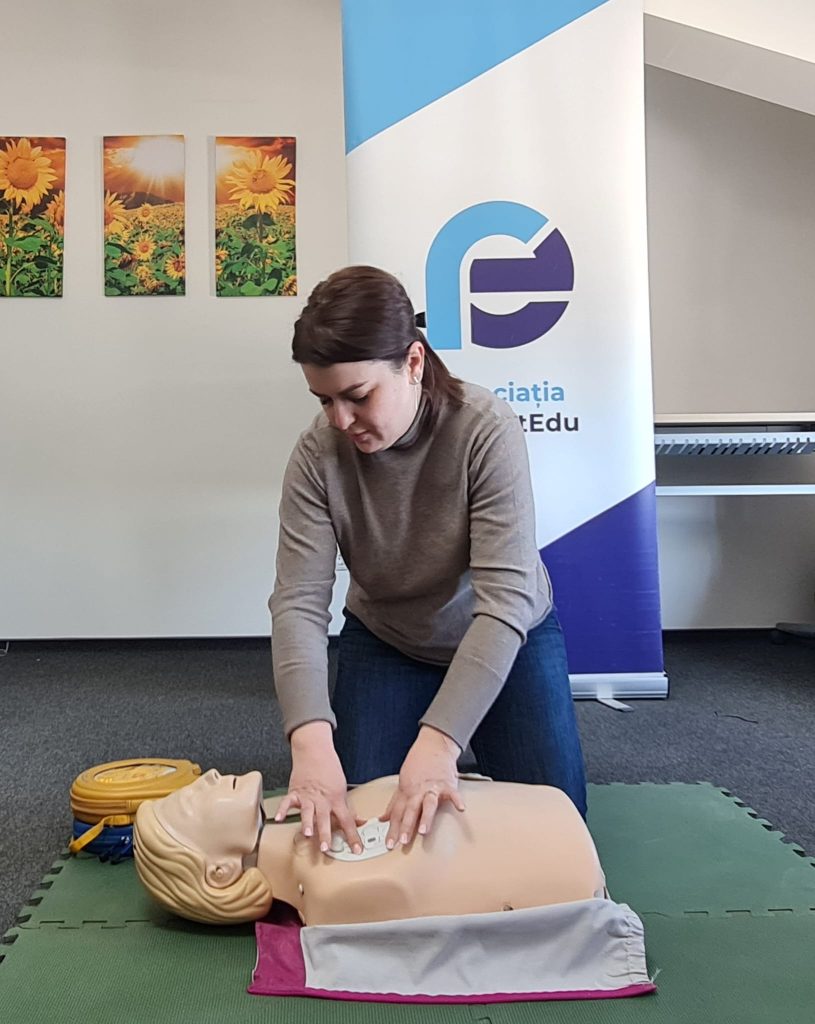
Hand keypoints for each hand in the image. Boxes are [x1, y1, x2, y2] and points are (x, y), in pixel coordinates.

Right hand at [275, 722, 362, 854]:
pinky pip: (287, 802)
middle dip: (325, 834)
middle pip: (325, 819)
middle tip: (325, 847)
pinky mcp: (295, 792)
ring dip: (307, 823)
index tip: (357, 850)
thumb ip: (346, 806)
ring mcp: (308, 796)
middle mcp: (322, 800)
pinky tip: (279, 818)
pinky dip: (282, 810)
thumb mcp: (342, 788)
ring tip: (307, 834)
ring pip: (307, 812)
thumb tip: (357, 821)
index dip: (353, 836)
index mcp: (336, 799)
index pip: (347, 821)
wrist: (315, 751)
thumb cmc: (329, 769)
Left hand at [382, 725, 464, 847]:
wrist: (433, 744)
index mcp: (406, 792)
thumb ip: (395, 803)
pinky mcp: (447, 783)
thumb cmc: (418, 764)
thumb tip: (383, 818)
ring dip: (425, 817)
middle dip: (406, 826)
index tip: (390, 844)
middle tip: (403, 841)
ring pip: (428, 804)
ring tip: (424, 831)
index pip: (397, 813)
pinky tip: (460, 809)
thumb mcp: (402, 783)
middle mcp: (417, 791)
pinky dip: (457, 800)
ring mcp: (432, 787)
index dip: (392, 829)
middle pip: (410, 810)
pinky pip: (452, 793)